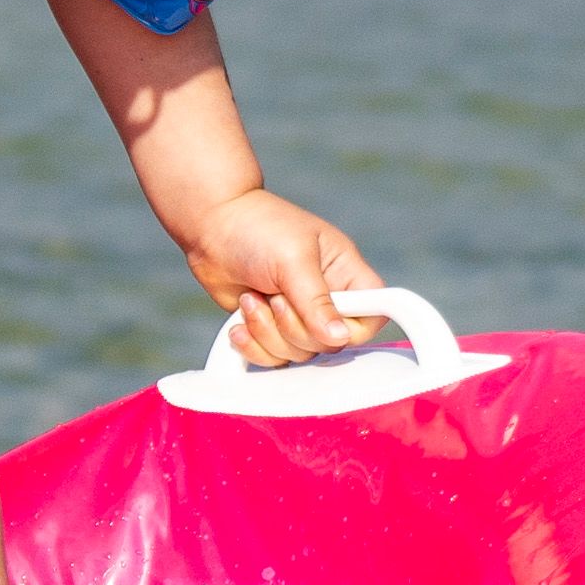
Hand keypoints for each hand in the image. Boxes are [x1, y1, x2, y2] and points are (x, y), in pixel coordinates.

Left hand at [182, 188, 381, 369]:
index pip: (374, 315)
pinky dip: (253, 345)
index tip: (323, 319)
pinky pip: (274, 358)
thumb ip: (316, 301)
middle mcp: (327, 298)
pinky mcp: (271, 329)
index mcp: (346, 273)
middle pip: (331, 343)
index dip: (353, 327)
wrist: (211, 226)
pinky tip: (239, 324)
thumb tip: (339, 337)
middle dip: (294, 327)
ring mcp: (298, 316)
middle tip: (274, 297)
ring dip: (268, 332)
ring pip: (300, 353)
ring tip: (252, 300)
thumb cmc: (258, 228)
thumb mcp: (292, 260)